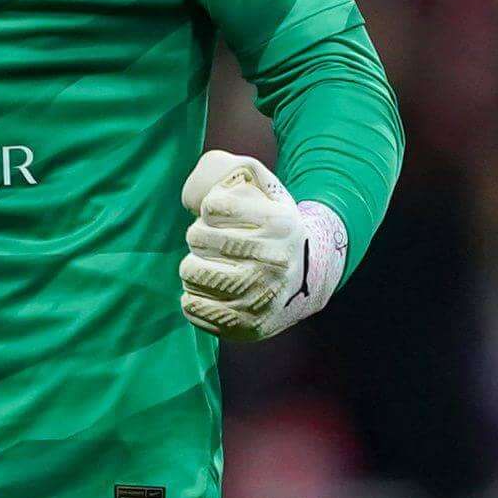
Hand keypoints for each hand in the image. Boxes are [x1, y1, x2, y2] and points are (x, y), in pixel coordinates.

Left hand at [178, 150, 340, 339]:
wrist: (306, 278)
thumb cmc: (275, 229)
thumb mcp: (270, 193)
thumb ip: (239, 172)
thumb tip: (203, 181)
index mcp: (280, 223)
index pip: (214, 206)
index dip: (209, 209)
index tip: (218, 215)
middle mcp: (275, 261)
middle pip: (198, 237)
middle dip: (196, 236)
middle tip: (206, 241)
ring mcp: (262, 296)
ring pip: (192, 272)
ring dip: (190, 266)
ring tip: (202, 266)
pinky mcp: (247, 325)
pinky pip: (193, 307)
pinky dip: (190, 297)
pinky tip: (203, 291)